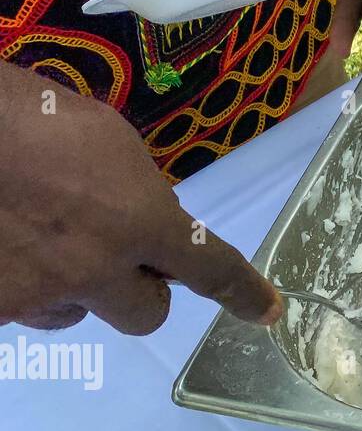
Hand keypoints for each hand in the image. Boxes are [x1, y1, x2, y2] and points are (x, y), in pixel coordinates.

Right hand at [0, 64, 282, 334]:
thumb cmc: (28, 116)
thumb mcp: (108, 140)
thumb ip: (135, 190)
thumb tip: (139, 216)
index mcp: (140, 221)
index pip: (210, 267)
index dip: (242, 292)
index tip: (266, 312)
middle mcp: (94, 271)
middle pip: (146, 314)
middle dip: (139, 288)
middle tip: (114, 255)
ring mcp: (36, 296)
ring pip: (77, 314)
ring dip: (75, 288)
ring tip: (40, 236)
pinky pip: (20, 309)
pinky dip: (19, 283)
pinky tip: (6, 241)